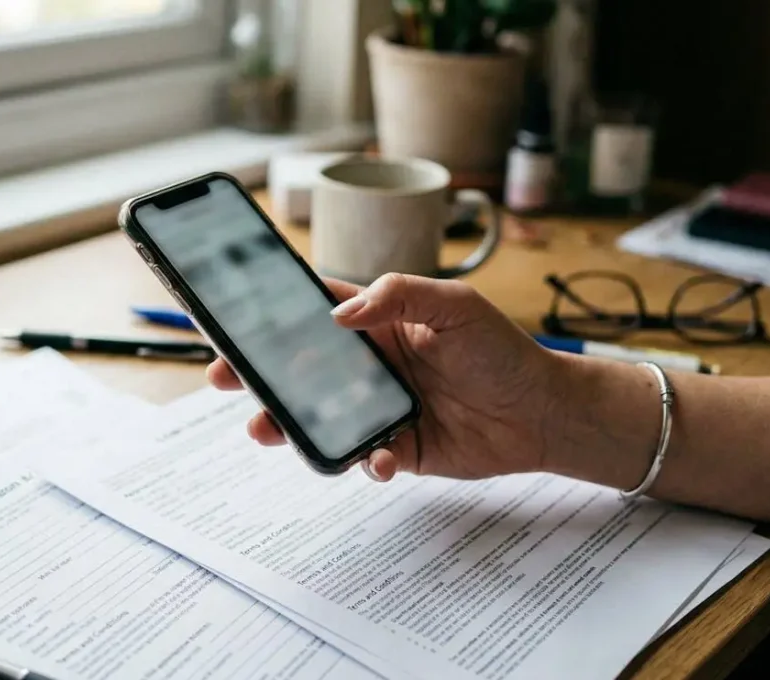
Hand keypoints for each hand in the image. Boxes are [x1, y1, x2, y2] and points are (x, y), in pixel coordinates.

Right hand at [205, 273, 565, 481]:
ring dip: (289, 425)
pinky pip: (364, 459)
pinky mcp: (399, 449)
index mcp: (379, 323)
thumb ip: (398, 296)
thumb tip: (339, 313)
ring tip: (266, 429)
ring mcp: (381, 409)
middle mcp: (372, 366)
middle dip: (258, 375)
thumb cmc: (503, 351)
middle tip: (224, 378)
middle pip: (300, 369)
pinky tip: (378, 459)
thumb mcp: (455, 306)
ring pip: (319, 418)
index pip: (314, 312)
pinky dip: (363, 462)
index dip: (269, 315)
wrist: (544, 412)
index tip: (231, 322)